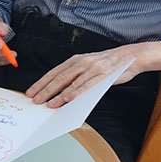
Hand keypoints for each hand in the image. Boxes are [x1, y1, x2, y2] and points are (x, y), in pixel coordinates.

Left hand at [26, 45, 143, 106]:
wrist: (130, 57)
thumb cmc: (106, 64)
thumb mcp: (87, 66)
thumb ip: (74, 76)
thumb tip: (59, 92)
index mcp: (74, 60)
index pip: (53, 73)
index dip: (40, 83)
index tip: (30, 92)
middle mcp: (80, 62)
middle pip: (58, 78)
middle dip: (45, 90)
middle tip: (35, 100)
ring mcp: (91, 68)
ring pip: (70, 82)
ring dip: (58, 95)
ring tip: (49, 104)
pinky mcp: (102, 74)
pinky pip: (87, 85)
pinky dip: (76, 92)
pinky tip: (68, 99)